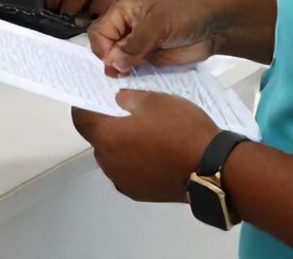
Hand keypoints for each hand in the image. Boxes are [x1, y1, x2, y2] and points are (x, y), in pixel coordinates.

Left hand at [71, 91, 218, 202]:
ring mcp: (123, 181)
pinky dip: (135, 162)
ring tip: (147, 134)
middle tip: (129, 114)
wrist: (212, 169)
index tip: (94, 98)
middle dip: (108, 126)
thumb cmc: (182, 131)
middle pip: (98, 139)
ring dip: (122, 145)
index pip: (80, 118)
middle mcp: (108, 162)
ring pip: (113, 157)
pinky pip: (128, 171)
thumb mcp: (155, 100)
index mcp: (107, 137)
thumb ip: (128, 98)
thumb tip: (118, 100)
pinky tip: (156, 154)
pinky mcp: (138, 193)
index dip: (84, 105)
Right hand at [86, 0, 222, 75]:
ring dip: (119, 70)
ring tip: (126, 76)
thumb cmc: (184, 15)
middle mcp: (126, 28)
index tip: (113, 61)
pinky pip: (133, 68)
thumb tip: (112, 63)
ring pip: (118, 60)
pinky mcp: (149, 58)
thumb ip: (133, 45)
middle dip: (109, 60)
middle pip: (106, 47)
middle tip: (120, 72)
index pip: (99, 32)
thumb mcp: (157, 26)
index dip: (102, 48)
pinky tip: (132, 79)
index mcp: (123, 11)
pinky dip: (130, 75)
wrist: (214, 26)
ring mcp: (137, 44)